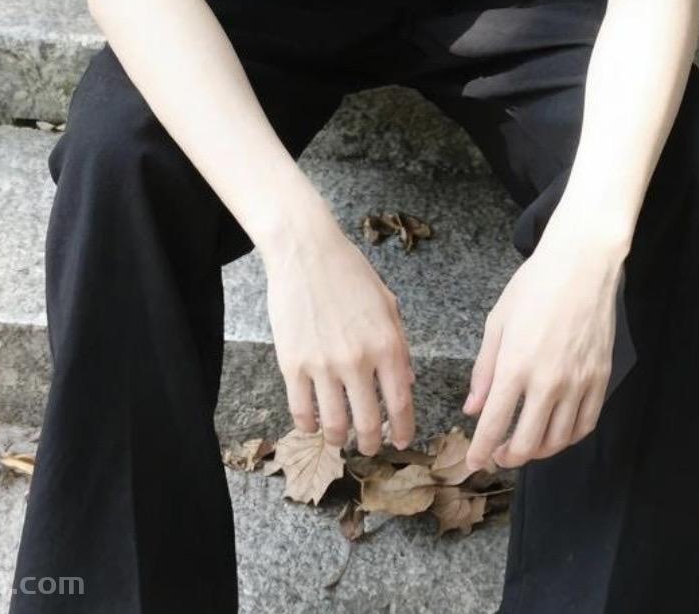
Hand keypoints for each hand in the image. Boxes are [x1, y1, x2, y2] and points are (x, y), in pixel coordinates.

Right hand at [264, 218, 416, 456]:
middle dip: (372, 443)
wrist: (306, 251)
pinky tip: (314, 425)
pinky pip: (301, 410)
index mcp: (387, 344)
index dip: (402, 430)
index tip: (401, 442)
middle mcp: (358, 360)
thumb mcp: (387, 304)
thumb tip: (406, 384)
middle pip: (368, 423)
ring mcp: (323, 364)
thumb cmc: (350, 272)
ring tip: (342, 438)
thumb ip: (399, 346)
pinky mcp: (292, 363)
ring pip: (335, 424)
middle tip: (371, 447)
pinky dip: (309, 425)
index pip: (400, 404)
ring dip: (340, 439)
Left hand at [461, 230, 622, 473]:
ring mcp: (578, 382)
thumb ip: (484, 370)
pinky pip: (585, 424)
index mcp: (515, 365)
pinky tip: (556, 433)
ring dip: (537, 451)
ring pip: (558, 440)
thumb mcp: (497, 322)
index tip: (473, 464)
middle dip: (507, 457)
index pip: (494, 424)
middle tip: (497, 455)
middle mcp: (548, 382)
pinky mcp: (600, 378)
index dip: (480, 451)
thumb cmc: (533, 286)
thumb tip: (473, 409)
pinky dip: (569, 438)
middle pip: (527, 443)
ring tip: (525, 445)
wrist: (581, 265)